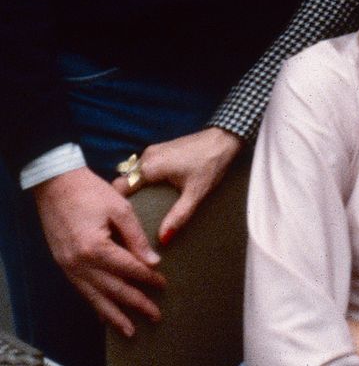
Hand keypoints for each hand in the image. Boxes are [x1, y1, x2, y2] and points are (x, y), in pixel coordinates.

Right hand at [33, 166, 165, 335]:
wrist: (56, 184)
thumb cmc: (91, 191)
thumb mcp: (120, 208)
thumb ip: (137, 237)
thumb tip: (153, 262)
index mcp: (95, 248)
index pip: (128, 269)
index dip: (148, 278)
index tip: (164, 284)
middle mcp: (79, 264)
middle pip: (113, 290)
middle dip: (135, 304)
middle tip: (155, 316)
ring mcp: (68, 267)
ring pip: (95, 298)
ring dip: (114, 315)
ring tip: (130, 330)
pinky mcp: (63, 265)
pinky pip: (82, 291)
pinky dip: (95, 304)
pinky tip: (105, 315)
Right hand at [111, 126, 242, 245]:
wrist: (225, 137)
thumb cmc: (211, 163)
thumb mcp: (196, 193)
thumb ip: (178, 216)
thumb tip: (163, 239)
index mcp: (150, 167)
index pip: (119, 187)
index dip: (115, 205)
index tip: (116, 223)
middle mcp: (147, 156)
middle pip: (125, 182)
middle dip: (125, 200)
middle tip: (128, 221)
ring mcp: (154, 150)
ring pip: (133, 174)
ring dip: (134, 190)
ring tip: (138, 211)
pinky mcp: (162, 149)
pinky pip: (144, 168)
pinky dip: (143, 181)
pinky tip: (152, 195)